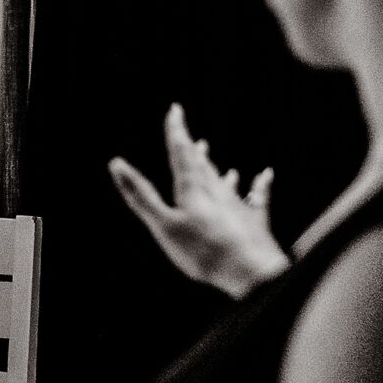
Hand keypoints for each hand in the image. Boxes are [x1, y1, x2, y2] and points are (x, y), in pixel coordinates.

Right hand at [108, 104, 289, 297]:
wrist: (251, 272)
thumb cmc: (204, 252)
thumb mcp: (164, 225)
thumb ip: (141, 196)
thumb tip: (116, 163)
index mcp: (192, 190)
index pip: (181, 153)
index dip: (176, 131)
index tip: (175, 111)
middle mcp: (215, 191)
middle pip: (201, 165)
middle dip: (190, 148)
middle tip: (186, 133)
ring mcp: (236, 205)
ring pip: (222, 179)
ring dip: (213, 166)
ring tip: (208, 152)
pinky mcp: (254, 221)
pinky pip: (257, 197)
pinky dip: (259, 184)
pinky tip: (266, 175)